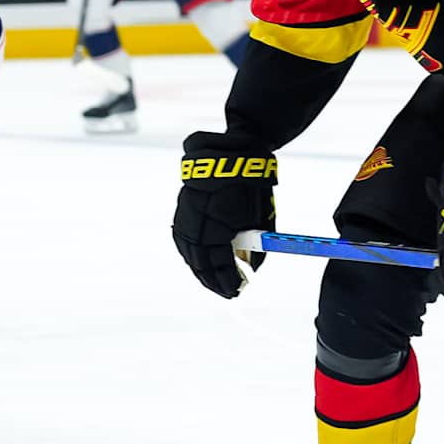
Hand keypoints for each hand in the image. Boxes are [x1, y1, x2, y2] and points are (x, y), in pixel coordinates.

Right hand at [173, 131, 275, 298]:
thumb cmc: (253, 186)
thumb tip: (251, 268)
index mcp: (217, 224)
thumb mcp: (261, 217)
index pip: (219, 263)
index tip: (236, 291)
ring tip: (211, 281)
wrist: (234, 152)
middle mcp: (197, 220)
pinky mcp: (182, 207)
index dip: (227, 280)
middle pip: (200, 260)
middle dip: (212, 279)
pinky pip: (182, 236)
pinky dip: (190, 251)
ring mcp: (186, 213)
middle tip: (226, 292)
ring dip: (199, 268)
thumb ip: (254, 244)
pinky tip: (197, 261)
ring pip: (187, 249)